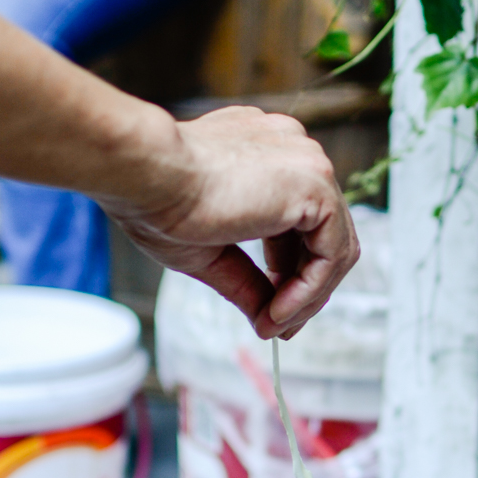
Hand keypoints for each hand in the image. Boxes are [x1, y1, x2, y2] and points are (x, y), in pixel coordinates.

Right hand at [99, 107, 359, 338]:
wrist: (142, 173)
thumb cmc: (155, 201)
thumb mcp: (209, 252)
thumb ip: (246, 281)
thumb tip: (268, 322)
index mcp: (265, 152)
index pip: (298, 221)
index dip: (289, 271)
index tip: (271, 311)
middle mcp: (293, 150)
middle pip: (322, 234)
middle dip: (304, 288)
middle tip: (279, 327)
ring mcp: (309, 162)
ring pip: (334, 245)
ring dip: (308, 296)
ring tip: (274, 325)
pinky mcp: (317, 183)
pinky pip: (332, 251)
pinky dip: (310, 290)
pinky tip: (278, 312)